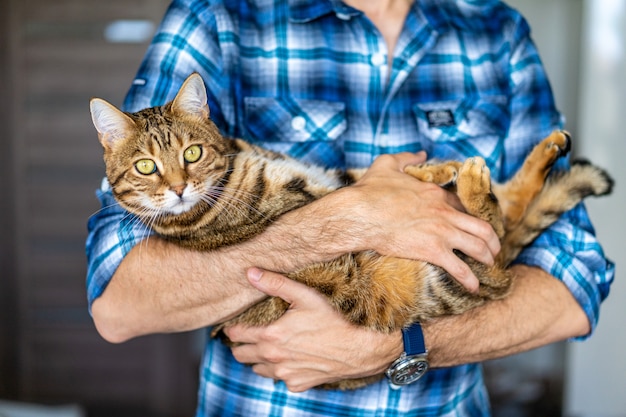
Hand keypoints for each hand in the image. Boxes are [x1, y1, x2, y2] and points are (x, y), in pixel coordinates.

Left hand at [223, 268, 402, 391]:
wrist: (359, 348)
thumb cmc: (333, 319)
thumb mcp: (305, 295)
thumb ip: (275, 284)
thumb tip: (251, 273)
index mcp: (271, 336)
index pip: (237, 334)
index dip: (233, 328)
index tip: (236, 323)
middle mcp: (273, 358)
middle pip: (241, 355)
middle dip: (241, 345)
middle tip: (250, 335)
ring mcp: (285, 374)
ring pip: (257, 369)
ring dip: (259, 359)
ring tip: (270, 345)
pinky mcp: (297, 384)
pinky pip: (280, 379)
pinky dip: (281, 370)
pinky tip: (292, 357)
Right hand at [349, 152, 500, 291]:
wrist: (359, 214)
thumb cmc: (369, 191)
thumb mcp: (387, 164)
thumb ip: (407, 158)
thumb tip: (422, 153)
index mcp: (436, 194)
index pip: (463, 206)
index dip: (471, 217)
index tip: (472, 226)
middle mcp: (445, 212)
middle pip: (482, 228)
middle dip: (492, 241)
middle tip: (493, 250)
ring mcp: (441, 232)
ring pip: (478, 247)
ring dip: (486, 259)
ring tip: (488, 267)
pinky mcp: (433, 251)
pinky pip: (460, 268)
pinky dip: (470, 279)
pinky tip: (474, 287)